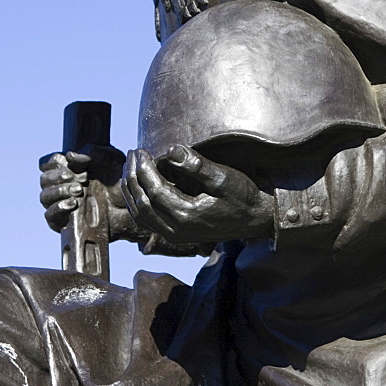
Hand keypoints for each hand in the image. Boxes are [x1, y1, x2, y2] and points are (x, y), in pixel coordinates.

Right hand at [39, 145, 127, 233]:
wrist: (132, 206)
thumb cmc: (120, 179)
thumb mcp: (111, 159)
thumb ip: (92, 152)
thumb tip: (70, 156)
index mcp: (69, 169)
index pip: (46, 164)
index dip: (52, 162)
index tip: (66, 162)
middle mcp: (62, 186)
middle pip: (44, 180)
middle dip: (58, 177)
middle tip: (81, 179)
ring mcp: (62, 204)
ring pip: (44, 197)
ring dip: (58, 192)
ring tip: (79, 190)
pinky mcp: (64, 222)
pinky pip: (50, 216)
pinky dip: (58, 208)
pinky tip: (73, 204)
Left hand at [121, 144, 273, 244]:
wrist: (255, 219)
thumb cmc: (242, 197)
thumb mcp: (224, 178)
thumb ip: (197, 165)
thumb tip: (171, 150)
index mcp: (187, 216)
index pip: (154, 191)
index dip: (144, 169)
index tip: (141, 150)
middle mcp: (177, 230)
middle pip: (142, 204)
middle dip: (133, 177)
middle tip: (132, 154)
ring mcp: (175, 235)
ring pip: (140, 215)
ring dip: (131, 190)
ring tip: (129, 166)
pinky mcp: (176, 234)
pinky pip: (147, 220)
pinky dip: (137, 203)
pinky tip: (137, 187)